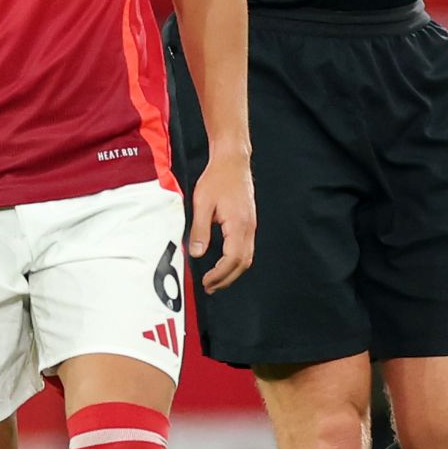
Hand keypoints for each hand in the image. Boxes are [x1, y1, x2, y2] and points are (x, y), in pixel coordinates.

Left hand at [189, 150, 256, 292]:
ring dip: (232, 272)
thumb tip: (197, 253)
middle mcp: (248, 228)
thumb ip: (199, 230)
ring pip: (247, 257)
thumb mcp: (202, 203)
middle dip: (227, 279)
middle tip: (210, 287)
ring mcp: (251, 225)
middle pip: (243, 263)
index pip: (233, 259)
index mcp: (238, 225)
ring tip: (216, 280)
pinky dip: (236, 261)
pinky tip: (223, 262)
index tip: (206, 281)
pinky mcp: (248, 222)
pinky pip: (246, 248)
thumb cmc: (217, 178)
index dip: (220, 274)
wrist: (232, 161)